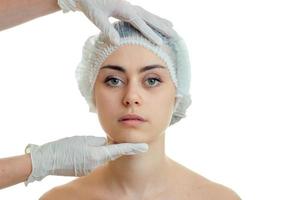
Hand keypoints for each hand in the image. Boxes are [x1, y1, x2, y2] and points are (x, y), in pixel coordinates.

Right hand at [25, 136, 147, 184]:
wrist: (48, 160)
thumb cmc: (64, 147)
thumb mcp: (84, 140)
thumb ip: (99, 142)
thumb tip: (108, 143)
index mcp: (97, 155)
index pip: (120, 150)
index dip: (133, 148)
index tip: (144, 147)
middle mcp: (96, 164)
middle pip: (110, 153)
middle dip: (112, 146)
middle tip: (108, 140)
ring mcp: (90, 169)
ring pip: (101, 156)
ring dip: (99, 150)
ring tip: (84, 146)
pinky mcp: (85, 171)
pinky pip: (93, 161)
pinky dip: (92, 155)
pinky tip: (81, 152)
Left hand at [57, 0, 175, 44]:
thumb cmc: (89, 4)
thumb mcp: (96, 17)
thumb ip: (107, 29)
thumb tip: (117, 42)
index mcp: (124, 9)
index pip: (140, 23)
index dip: (150, 33)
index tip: (160, 42)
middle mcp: (129, 6)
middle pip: (149, 17)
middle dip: (162, 26)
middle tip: (174, 34)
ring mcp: (129, 7)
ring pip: (148, 14)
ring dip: (159, 21)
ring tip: (172, 26)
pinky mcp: (126, 8)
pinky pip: (143, 14)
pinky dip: (151, 19)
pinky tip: (154, 22)